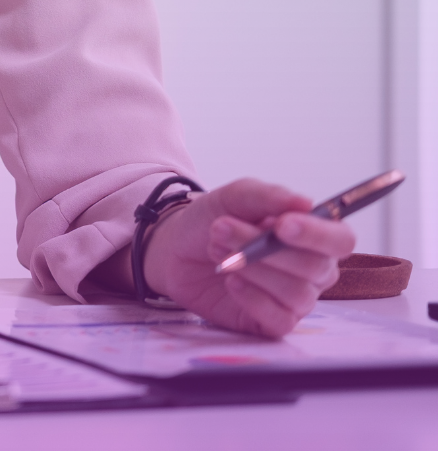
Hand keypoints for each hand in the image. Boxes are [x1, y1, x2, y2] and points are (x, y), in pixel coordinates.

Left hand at [142, 177, 353, 337]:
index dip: (317, 235)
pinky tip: (231, 281)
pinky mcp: (274, 321)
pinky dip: (253, 298)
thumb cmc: (213, 219)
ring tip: (217, 250)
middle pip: (315, 267)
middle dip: (263, 247)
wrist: (176, 249)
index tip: (281, 225)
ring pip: (296, 293)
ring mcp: (296, 298)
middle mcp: (313, 269)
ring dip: (252, 268)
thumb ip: (267, 197)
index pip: (341, 240)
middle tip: (221, 228)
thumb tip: (305, 203)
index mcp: (313, 236)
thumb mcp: (233, 197)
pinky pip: (280, 318)